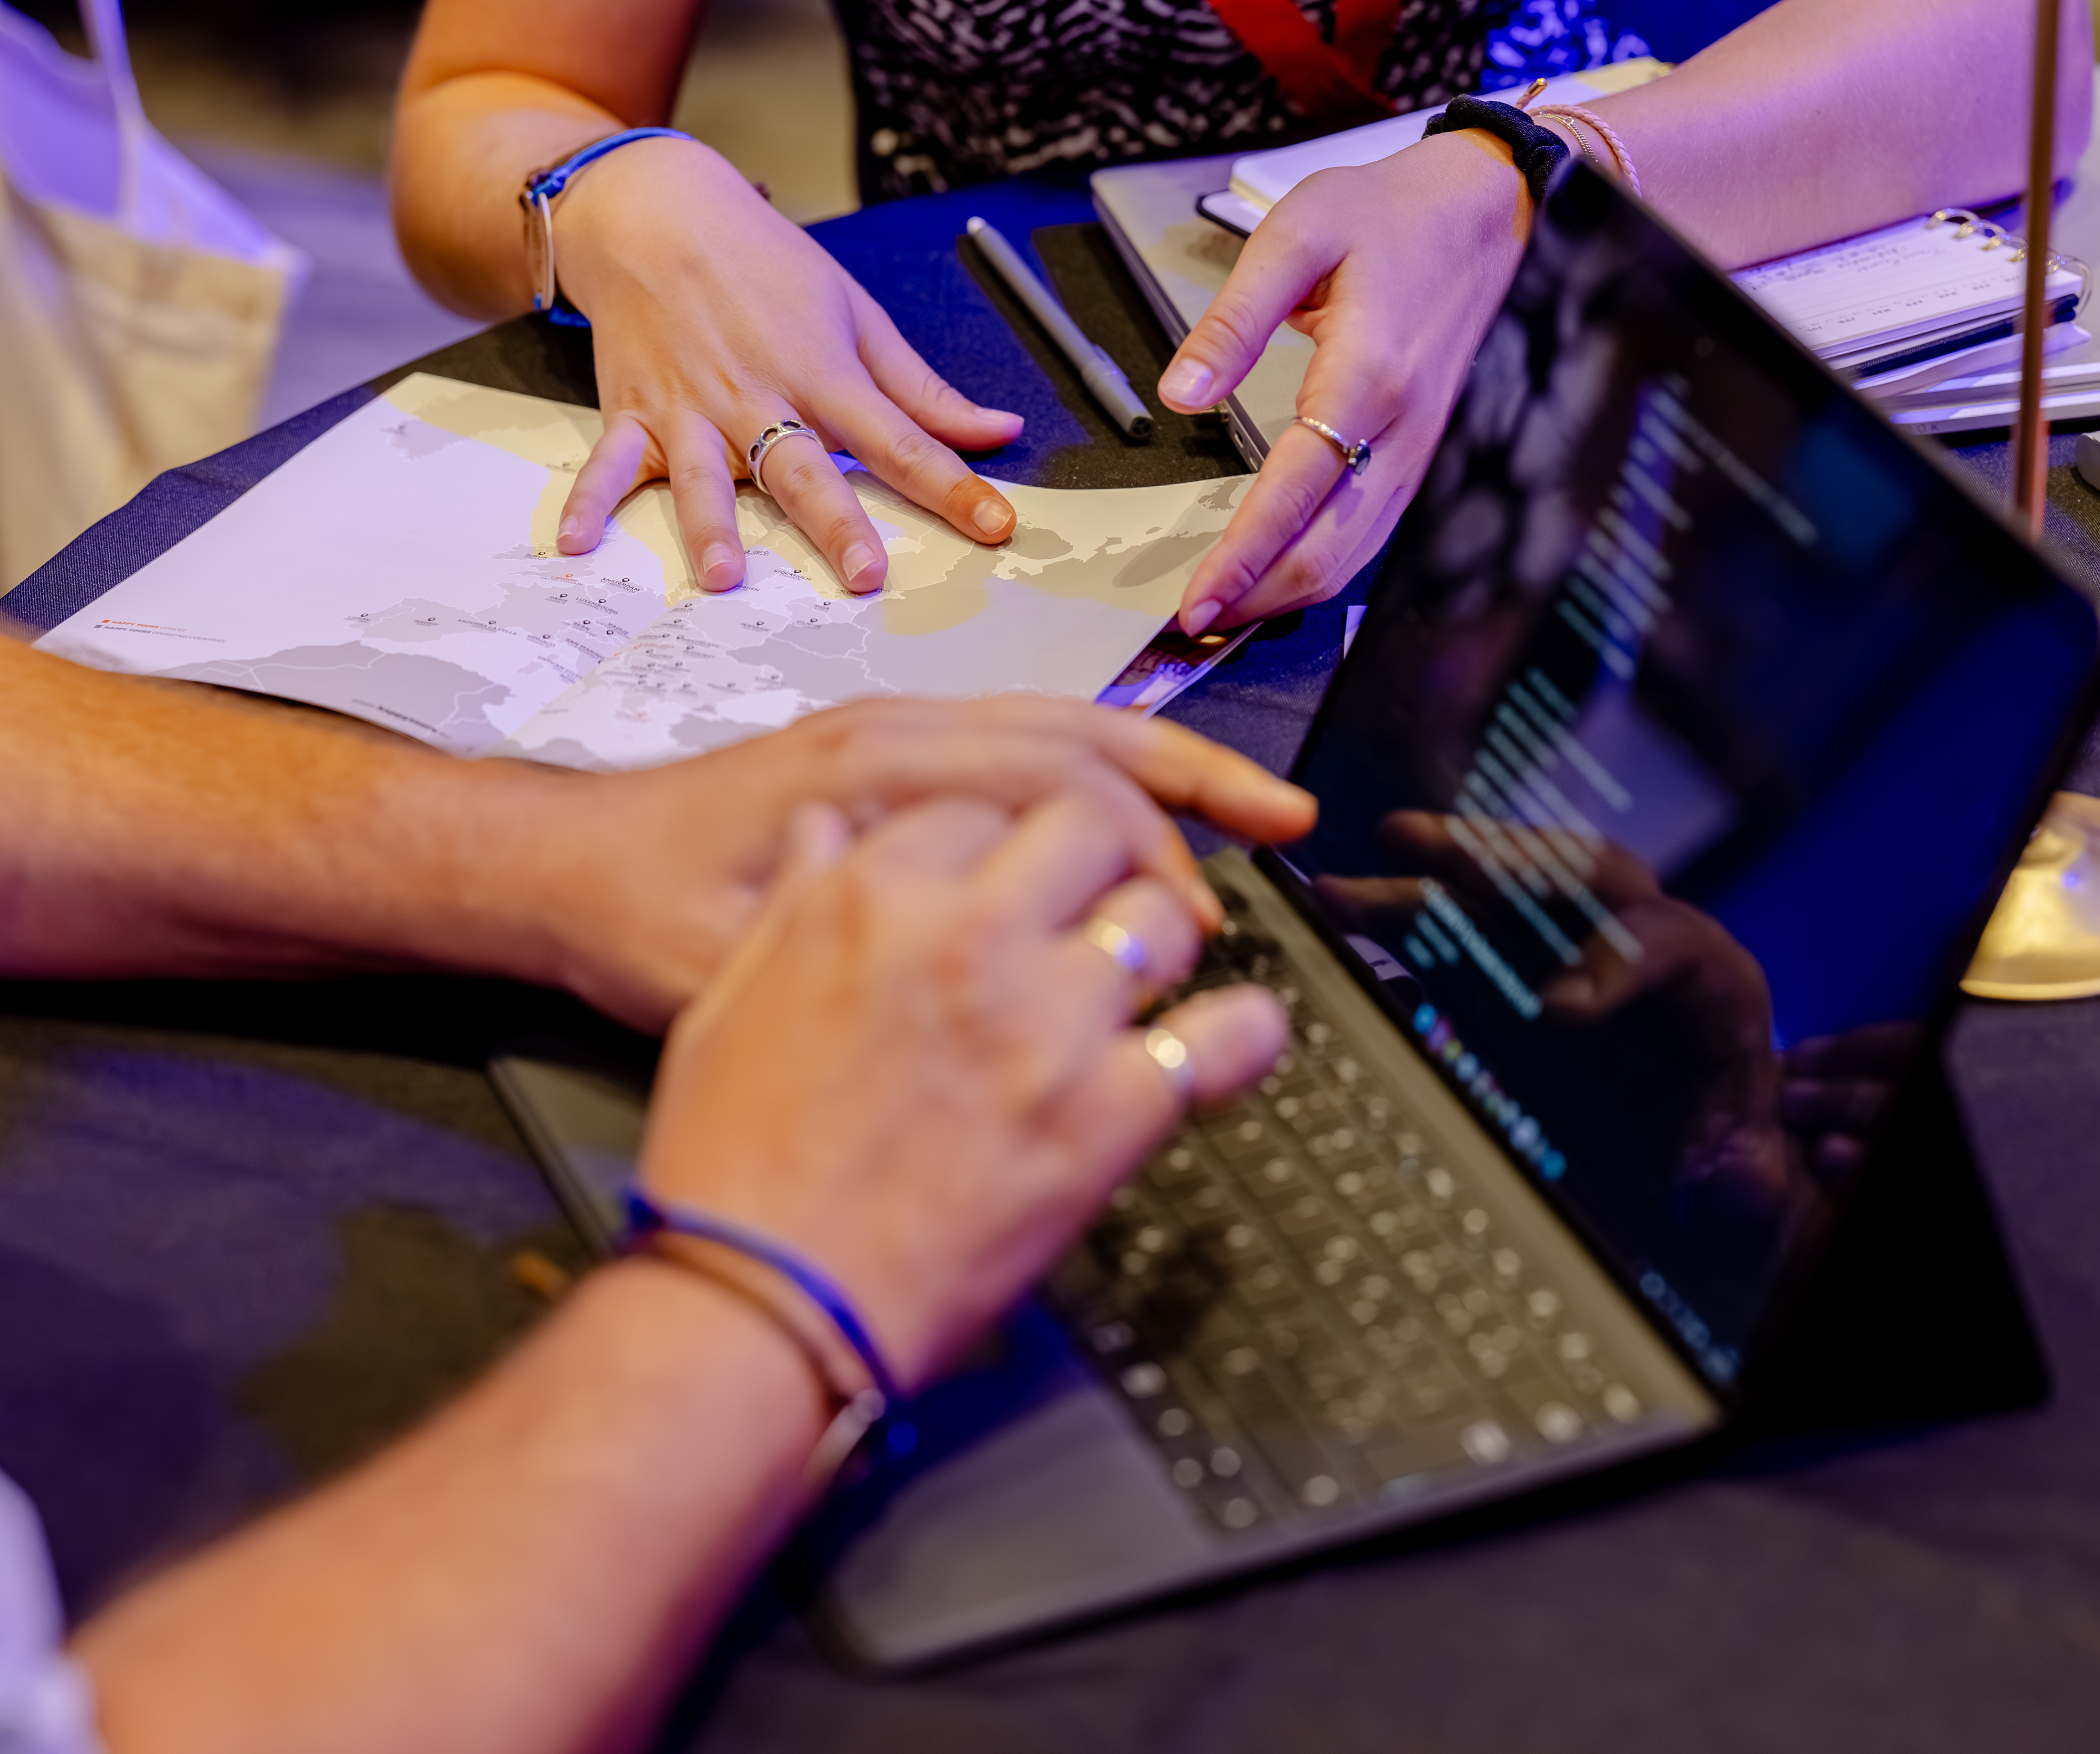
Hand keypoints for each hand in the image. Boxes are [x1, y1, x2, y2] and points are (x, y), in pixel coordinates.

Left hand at [496, 695, 1315, 1029]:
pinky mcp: (884, 760)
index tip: (1203, 910)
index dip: (1149, 843)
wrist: (556, 869)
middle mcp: (896, 734)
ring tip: (1245, 809)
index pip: (1056, 779)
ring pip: (1060, 726)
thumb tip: (987, 990)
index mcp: (876, 773)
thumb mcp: (741, 966)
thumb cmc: (638, 920)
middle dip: (1197, 772)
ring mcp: (893, 735)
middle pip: (1084, 730)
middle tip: (1287, 819)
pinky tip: (1134, 824)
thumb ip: (860, 964)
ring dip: (1158, 765)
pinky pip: (1020, 743)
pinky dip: (1097, 771)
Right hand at [549, 136, 1024, 595]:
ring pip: (704, 477)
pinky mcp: (635, 414)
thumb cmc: (763, 266)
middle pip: (803, 468)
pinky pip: (608, 465)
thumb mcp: (858, 314)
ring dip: (711, 527)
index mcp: (823, 373)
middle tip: (862, 574)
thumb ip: (924, 391)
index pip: (903, 441)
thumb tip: (999, 432)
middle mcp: (757, 398)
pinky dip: (587, 502)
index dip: (955, 487)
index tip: (999, 526)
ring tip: (722, 578)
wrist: (657, 213)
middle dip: (835, 522)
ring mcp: (690, 411)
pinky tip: (575, 545)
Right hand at [639, 791, 1289, 1387]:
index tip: (1017, 874)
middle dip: (1104, 857)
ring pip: (1164, 918)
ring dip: (1164, 938)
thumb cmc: (736, 1170)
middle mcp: (971, 940)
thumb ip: (798, 900)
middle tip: (1102, 899)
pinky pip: (1223, 1038)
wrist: (767, 1304)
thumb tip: (833, 830)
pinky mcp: (1108, 1115)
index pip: (986, 803)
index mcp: (874, 898)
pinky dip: (1242, 1035)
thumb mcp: (729, 1001)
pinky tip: (1231, 1038)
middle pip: (1093, 827)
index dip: (1009, 839)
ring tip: (1147, 976)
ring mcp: (1049, 1025)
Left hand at [1157, 130, 1533, 634]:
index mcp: (1368, 377)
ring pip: (1358, 555)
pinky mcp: (1428, 453)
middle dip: (1260, 598)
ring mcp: (1424, 450)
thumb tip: (1181, 395)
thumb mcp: (1297, 231)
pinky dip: (1327, 564)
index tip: (1195, 597)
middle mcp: (1405, 431)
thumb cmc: (1396, 213)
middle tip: (1195, 621)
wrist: (1492, 207)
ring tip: (1230, 609)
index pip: (1293, 495)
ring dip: (1291, 592)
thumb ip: (1233, 319)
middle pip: (1330, 550)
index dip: (1242, 557)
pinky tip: (1286, 570)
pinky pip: (1376, 530)